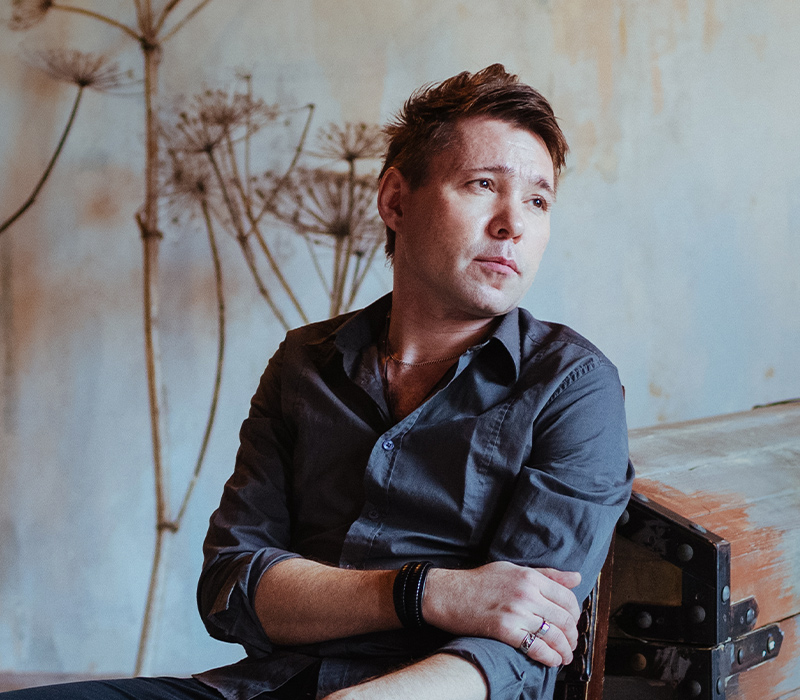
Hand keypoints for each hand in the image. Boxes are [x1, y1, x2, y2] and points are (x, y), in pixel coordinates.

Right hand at [422, 561, 580, 666]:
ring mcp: (516, 612)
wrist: (449, 593)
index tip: (573, 623)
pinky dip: (549, 658)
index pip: (567, 598)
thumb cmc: (479, 581)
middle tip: (571, 643)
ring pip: (554, 635)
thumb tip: (576, 578)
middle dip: (572, 636)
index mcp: (530, 577)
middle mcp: (526, 593)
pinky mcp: (505, 630)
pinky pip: (536, 648)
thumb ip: (546, 575)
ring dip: (564, 650)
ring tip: (564, 656)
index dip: (576, 615)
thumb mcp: (514, 569)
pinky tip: (551, 661)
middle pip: (564, 619)